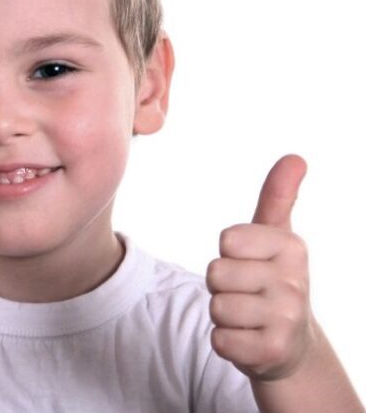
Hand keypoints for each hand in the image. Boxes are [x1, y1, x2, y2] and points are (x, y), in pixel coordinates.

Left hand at [206, 154, 317, 381]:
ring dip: (223, 315)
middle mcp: (295, 282)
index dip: (228, 254)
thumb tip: (295, 157)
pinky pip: (219, 340)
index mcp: (292, 247)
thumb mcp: (276, 236)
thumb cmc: (273, 280)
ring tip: (248, 316)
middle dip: (222, 286)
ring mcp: (286, 319)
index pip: (227, 241)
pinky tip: (248, 340)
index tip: (249, 264)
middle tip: (247, 294)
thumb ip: (278, 196)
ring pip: (216, 307)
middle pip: (216, 274)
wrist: (292, 345)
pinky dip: (226, 342)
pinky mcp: (272, 353)